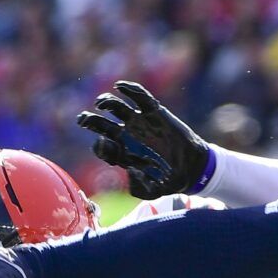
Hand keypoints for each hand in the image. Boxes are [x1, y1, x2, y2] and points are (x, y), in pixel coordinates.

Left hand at [77, 80, 212, 199]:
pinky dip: (129, 89)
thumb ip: (139, 187)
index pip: (103, 147)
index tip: (105, 144)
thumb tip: (130, 171)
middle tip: (84, 119)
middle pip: (101, 124)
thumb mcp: (154, 191)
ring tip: (101, 103)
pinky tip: (120, 86)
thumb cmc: (169, 181)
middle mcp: (127, 136)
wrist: (193, 167)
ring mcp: (139, 122)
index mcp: (123, 154)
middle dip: (89, 121)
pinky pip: (139, 96)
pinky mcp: (154, 112)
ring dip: (106, 102)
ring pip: (115, 107)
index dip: (100, 146)